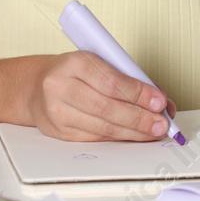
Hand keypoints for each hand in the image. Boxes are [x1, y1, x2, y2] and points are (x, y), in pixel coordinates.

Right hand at [26, 52, 177, 141]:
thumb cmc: (76, 73)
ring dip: (133, 131)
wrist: (37, 86)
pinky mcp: (60, 132)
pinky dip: (119, 138)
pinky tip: (134, 136)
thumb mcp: (99, 63)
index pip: (110, 81)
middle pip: (106, 107)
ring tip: (154, 132)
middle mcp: (61, 86)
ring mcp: (58, 112)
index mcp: (74, 62)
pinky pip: (95, 137)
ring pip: (102, 127)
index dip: (138, 93)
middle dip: (139, 117)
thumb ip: (129, 78)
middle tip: (162, 123)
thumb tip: (161, 101)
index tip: (160, 101)